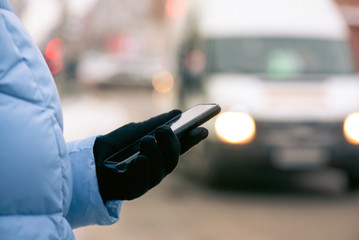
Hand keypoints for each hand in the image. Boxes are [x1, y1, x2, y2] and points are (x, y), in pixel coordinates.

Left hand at [93, 110, 207, 200]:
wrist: (89, 161)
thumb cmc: (114, 147)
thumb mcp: (134, 131)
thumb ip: (154, 124)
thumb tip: (177, 113)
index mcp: (159, 154)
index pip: (180, 147)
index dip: (192, 140)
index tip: (202, 129)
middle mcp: (156, 168)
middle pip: (172, 160)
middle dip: (171, 145)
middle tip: (164, 130)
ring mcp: (146, 180)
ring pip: (160, 171)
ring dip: (155, 155)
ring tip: (147, 140)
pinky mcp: (132, 191)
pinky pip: (142, 183)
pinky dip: (142, 170)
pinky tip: (139, 159)